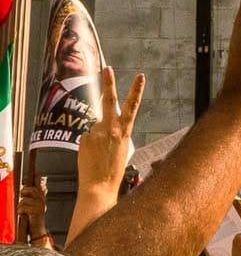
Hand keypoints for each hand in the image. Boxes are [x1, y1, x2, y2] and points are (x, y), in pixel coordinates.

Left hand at [17, 178, 46, 238]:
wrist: (38, 231)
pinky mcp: (35, 211)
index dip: (36, 175)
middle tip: (23, 198)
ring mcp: (38, 205)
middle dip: (23, 193)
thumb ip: (37, 196)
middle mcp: (41, 199)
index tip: (35, 169)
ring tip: (23, 211)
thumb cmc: (35, 219)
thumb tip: (43, 186)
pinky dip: (20, 211)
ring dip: (20, 206)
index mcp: (41, 196)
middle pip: (29, 189)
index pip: (38, 183)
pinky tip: (23, 214)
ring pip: (23, 199)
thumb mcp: (37, 206)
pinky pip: (22, 207)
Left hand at [77, 67, 144, 196]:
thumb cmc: (112, 170)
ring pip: (95, 126)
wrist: (99, 186)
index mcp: (124, 131)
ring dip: (96, 137)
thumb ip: (115, 132)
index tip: (140, 76)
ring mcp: (96, 132)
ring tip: (98, 154)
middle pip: (109, 100)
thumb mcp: (122, 148)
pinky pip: (86, 136)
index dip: (137, 90)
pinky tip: (91, 156)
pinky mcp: (84, 138)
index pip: (132, 106)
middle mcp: (110, 128)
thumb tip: (102, 123)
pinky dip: (88, 143)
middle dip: (109, 82)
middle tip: (107, 68)